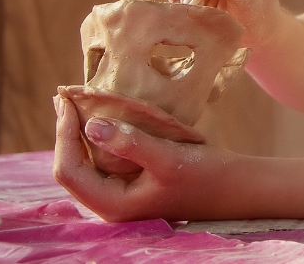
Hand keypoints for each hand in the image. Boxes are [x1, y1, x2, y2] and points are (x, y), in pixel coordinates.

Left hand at [52, 95, 240, 221]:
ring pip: (88, 163)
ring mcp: (123, 195)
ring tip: (77, 105)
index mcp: (114, 204)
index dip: (63, 135)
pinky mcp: (135, 184)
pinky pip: (106, 161)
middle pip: (73, 168)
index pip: (69, 170)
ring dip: (81, 134)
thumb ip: (130, 143)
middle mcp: (112, 203)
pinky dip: (101, 138)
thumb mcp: (169, 157)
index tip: (66, 102)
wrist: (240, 188)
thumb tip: (91, 125)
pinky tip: (104, 119)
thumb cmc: (208, 175)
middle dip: (67, 133)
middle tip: (64, 99)